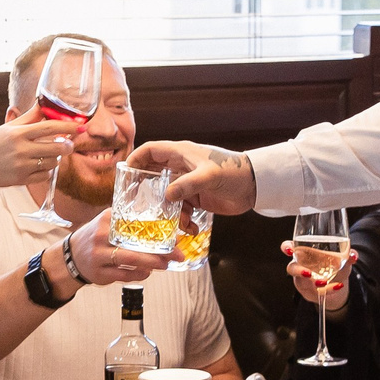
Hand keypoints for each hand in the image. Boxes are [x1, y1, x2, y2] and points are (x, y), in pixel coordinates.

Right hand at [0, 120, 75, 220]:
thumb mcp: (8, 128)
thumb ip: (28, 118)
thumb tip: (43, 105)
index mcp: (18, 133)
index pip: (50, 127)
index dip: (68, 126)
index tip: (80, 126)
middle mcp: (21, 149)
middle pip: (57, 147)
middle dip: (68, 146)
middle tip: (69, 144)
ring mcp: (22, 166)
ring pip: (52, 162)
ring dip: (56, 158)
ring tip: (50, 154)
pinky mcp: (21, 180)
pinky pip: (45, 176)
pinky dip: (47, 171)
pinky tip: (41, 166)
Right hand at [68, 212, 171, 287]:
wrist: (71, 256)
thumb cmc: (97, 238)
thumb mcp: (108, 223)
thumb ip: (130, 222)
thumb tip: (164, 227)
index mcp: (107, 219)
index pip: (136, 223)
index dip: (157, 230)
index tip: (174, 235)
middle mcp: (101, 236)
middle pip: (135, 243)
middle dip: (160, 251)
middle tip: (177, 255)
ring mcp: (99, 255)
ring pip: (129, 260)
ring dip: (151, 263)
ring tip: (165, 264)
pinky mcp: (99, 273)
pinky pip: (123, 275)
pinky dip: (139, 274)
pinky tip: (149, 272)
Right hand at [135, 140, 256, 213]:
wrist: (255, 186)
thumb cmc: (234, 172)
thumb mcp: (209, 176)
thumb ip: (187, 185)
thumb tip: (167, 196)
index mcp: (180, 153)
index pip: (150, 151)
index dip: (135, 159)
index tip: (124, 175)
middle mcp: (181, 166)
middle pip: (154, 176)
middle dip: (147, 193)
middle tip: (139, 207)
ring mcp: (187, 183)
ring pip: (167, 198)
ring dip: (170, 213)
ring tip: (179, 224)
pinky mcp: (196, 197)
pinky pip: (181, 209)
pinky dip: (183, 220)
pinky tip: (192, 229)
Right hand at [280, 239, 353, 311]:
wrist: (337, 283)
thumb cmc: (335, 265)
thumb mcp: (342, 258)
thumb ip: (348, 254)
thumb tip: (353, 255)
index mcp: (303, 252)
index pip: (289, 247)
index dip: (286, 247)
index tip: (290, 249)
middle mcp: (300, 266)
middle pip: (291, 268)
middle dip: (298, 271)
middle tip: (309, 273)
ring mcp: (303, 281)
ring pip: (301, 282)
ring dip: (311, 282)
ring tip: (323, 282)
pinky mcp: (309, 292)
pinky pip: (316, 292)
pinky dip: (329, 289)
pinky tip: (338, 286)